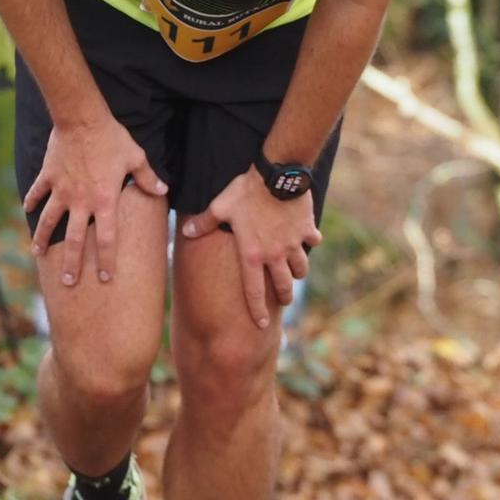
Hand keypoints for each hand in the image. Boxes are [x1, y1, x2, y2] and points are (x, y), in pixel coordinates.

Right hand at [24, 109, 167, 287]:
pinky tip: (26, 210)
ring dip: (42, 239)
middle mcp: (81, 202)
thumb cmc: (112, 138)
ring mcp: (61, 190)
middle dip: (71, 263)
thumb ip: (148, 178)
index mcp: (104, 201)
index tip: (105, 277)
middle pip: (73, 240)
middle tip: (68, 282)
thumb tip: (163, 190)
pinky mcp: (48, 177)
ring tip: (37, 254)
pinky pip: (37, 193)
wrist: (82, 119)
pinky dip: (31, 202)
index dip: (106, 260)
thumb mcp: (136, 158)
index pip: (106, 239)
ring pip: (48, 221)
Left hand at [180, 167, 319, 328]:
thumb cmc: (245, 192)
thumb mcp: (220, 207)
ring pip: (301, 268)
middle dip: (284, 296)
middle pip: (283, 286)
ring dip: (298, 272)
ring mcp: (293, 244)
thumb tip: (185, 231)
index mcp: (251, 255)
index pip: (254, 292)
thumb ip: (204, 223)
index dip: (257, 310)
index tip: (261, 323)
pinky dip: (312, 241)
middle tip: (284, 300)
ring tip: (295, 272)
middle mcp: (274, 255)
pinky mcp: (306, 229)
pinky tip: (309, 238)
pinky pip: (313, 241)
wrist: (276, 175)